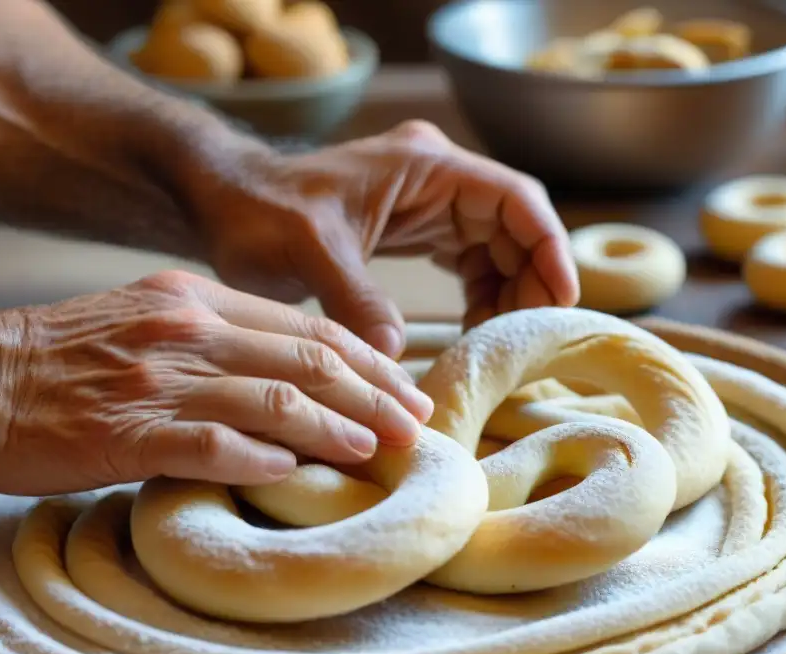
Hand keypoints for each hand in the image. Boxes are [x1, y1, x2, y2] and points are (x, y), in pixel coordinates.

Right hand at [0, 271, 432, 495]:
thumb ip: (219, 338)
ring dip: (335, 427)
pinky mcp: (129, 430)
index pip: (307, 328)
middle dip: (373, 393)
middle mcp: (189, 331)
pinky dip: (261, 459)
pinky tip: (297, 473)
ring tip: (377, 449)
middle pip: (307, 360)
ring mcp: (160, 380)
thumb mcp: (150, 319)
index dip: (368, 360)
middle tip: (415, 424)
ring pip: (273, 400)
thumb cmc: (67, 355)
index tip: (406, 388)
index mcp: (197, 300)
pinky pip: (212, 445)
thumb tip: (291, 379)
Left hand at [181, 120, 578, 358]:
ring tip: (500, 343)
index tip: (563, 298)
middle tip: (528, 338)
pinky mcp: (414, 230)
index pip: (514, 198)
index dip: (548, 246)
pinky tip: (471, 331)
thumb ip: (355, 299)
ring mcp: (427, 204)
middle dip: (530, 279)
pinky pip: (467, 262)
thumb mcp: (308, 251)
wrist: (222, 203)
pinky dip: (477, 296)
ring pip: (495, 247)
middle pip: (514, 227)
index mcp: (425, 166)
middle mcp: (435, 179)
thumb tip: (395, 356)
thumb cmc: (258, 211)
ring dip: (506, 293)